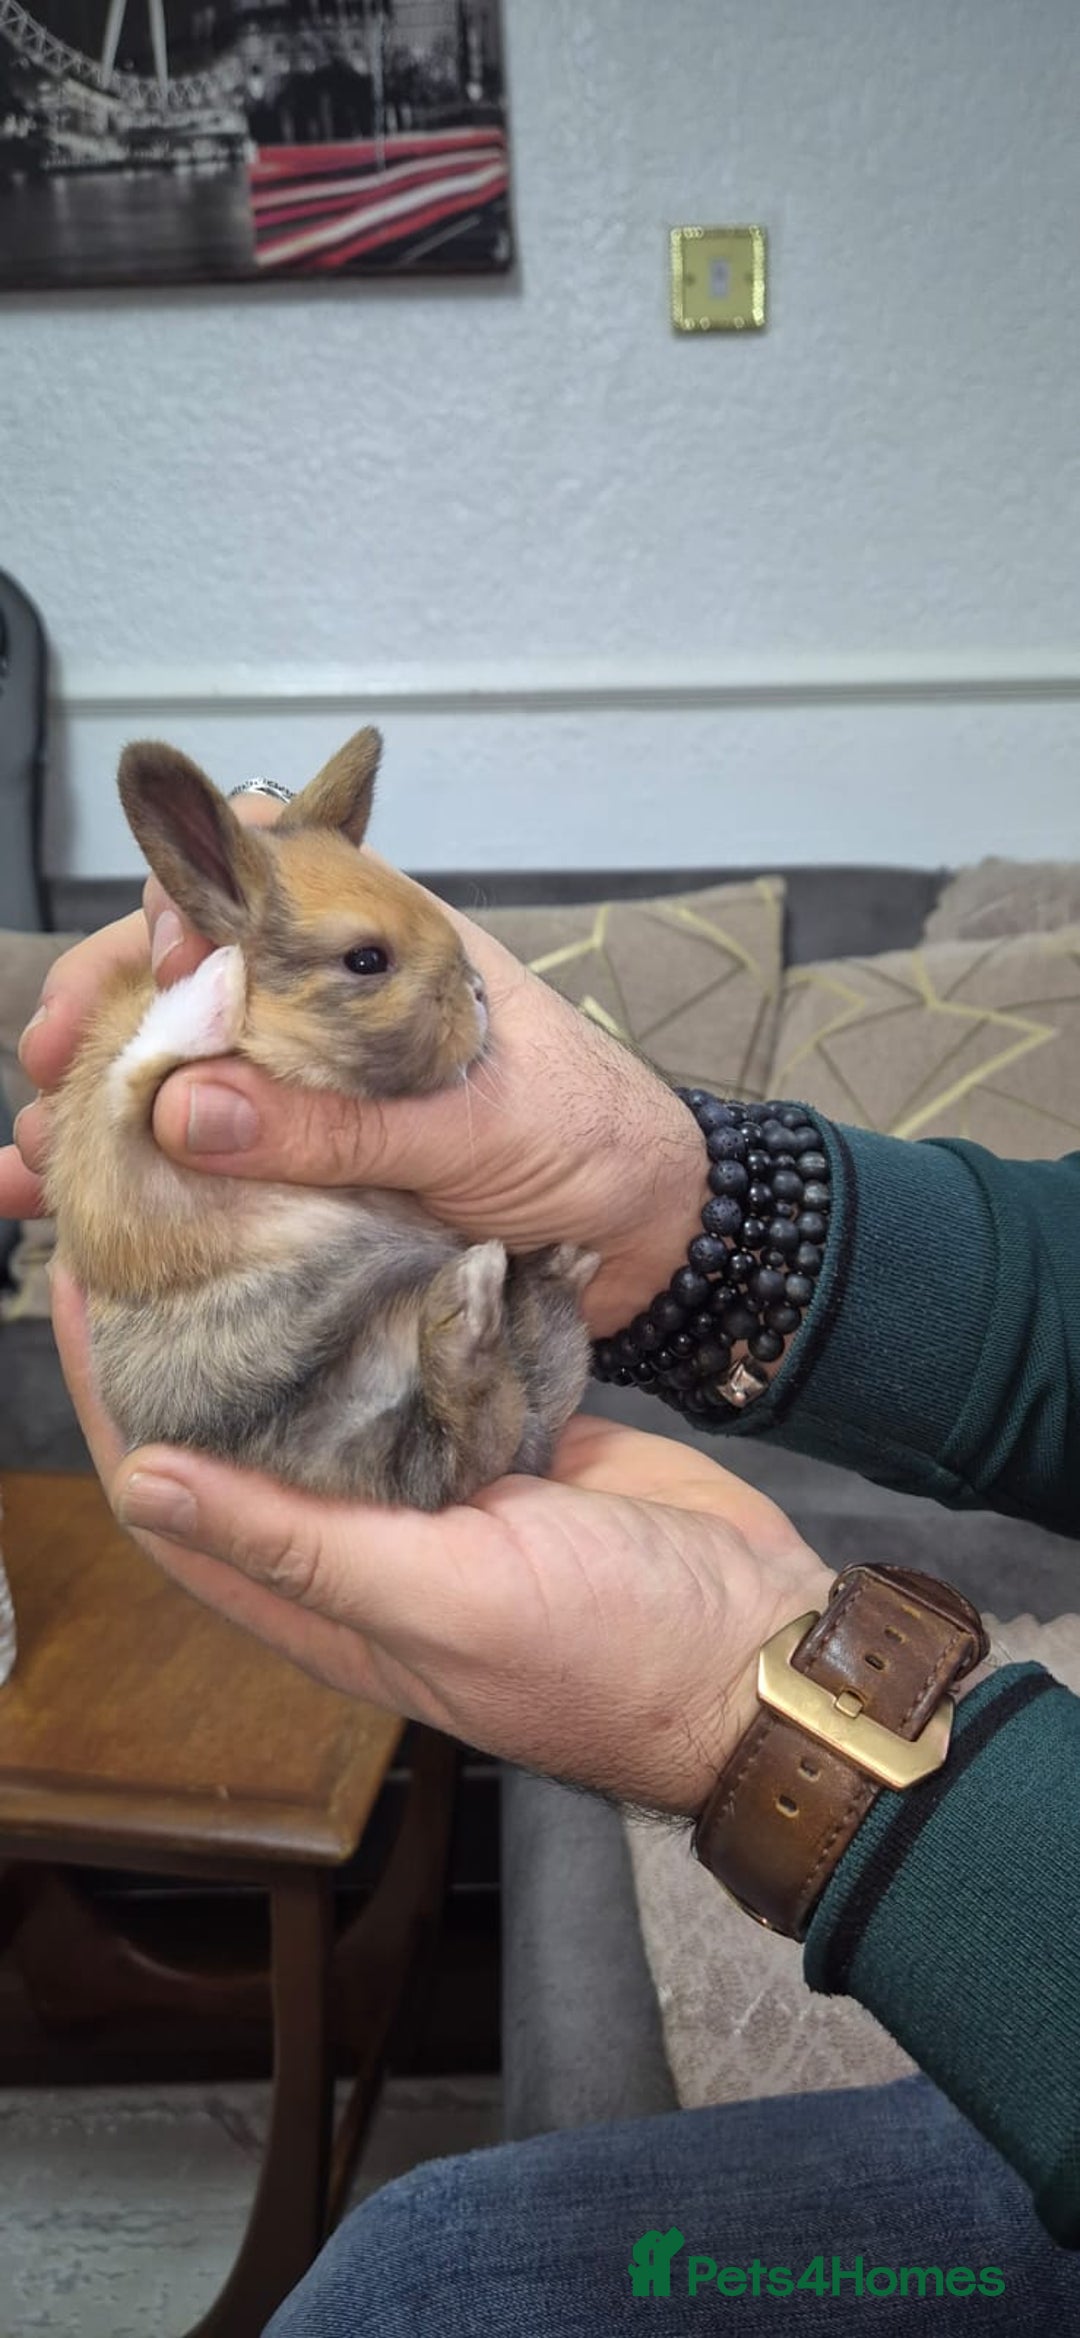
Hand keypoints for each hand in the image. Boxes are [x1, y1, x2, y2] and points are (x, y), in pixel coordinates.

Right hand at [4, 804, 704, 1335]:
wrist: (668, 1241)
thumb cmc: (602, 1143)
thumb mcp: (474, 1128)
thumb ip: (337, 1121)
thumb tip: (184, 1110)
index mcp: (388, 944)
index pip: (253, 880)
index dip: (171, 917)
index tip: (125, 987)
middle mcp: (342, 1002)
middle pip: (193, 980)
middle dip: (108, 1022)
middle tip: (41, 1075)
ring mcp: (328, 1085)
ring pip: (190, 1071)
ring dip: (105, 1107)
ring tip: (32, 1159)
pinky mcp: (326, 1164)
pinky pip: (221, 1157)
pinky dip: (148, 1178)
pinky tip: (80, 1215)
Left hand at [52, 1266, 832, 1814]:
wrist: (763, 1651)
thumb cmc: (611, 1655)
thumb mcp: (447, 1602)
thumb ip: (302, 1546)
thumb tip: (147, 1480)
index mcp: (324, 1592)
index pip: (174, 1487)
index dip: (115, 1395)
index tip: (84, 1282)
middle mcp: (367, 1531)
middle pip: (248, 1418)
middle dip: (198, 1323)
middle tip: (170, 1206)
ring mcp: (444, 1477)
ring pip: (341, 1372)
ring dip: (299, 1296)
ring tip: (264, 1189)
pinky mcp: (514, 1431)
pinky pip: (440, 1353)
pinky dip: (412, 1291)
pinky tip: (392, 1214)